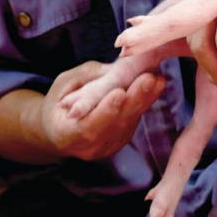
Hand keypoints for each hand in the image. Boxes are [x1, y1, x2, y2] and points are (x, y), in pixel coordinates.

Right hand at [40, 61, 165, 160]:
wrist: (58, 128)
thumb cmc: (59, 101)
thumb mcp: (65, 84)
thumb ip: (89, 79)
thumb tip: (117, 69)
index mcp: (67, 134)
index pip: (88, 126)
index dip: (105, 110)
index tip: (119, 92)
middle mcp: (89, 147)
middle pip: (115, 125)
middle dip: (135, 100)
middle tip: (149, 78)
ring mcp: (107, 146)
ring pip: (129, 123)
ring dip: (145, 99)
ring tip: (157, 78)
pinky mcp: (121, 140)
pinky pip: (133, 121)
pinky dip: (145, 102)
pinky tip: (155, 85)